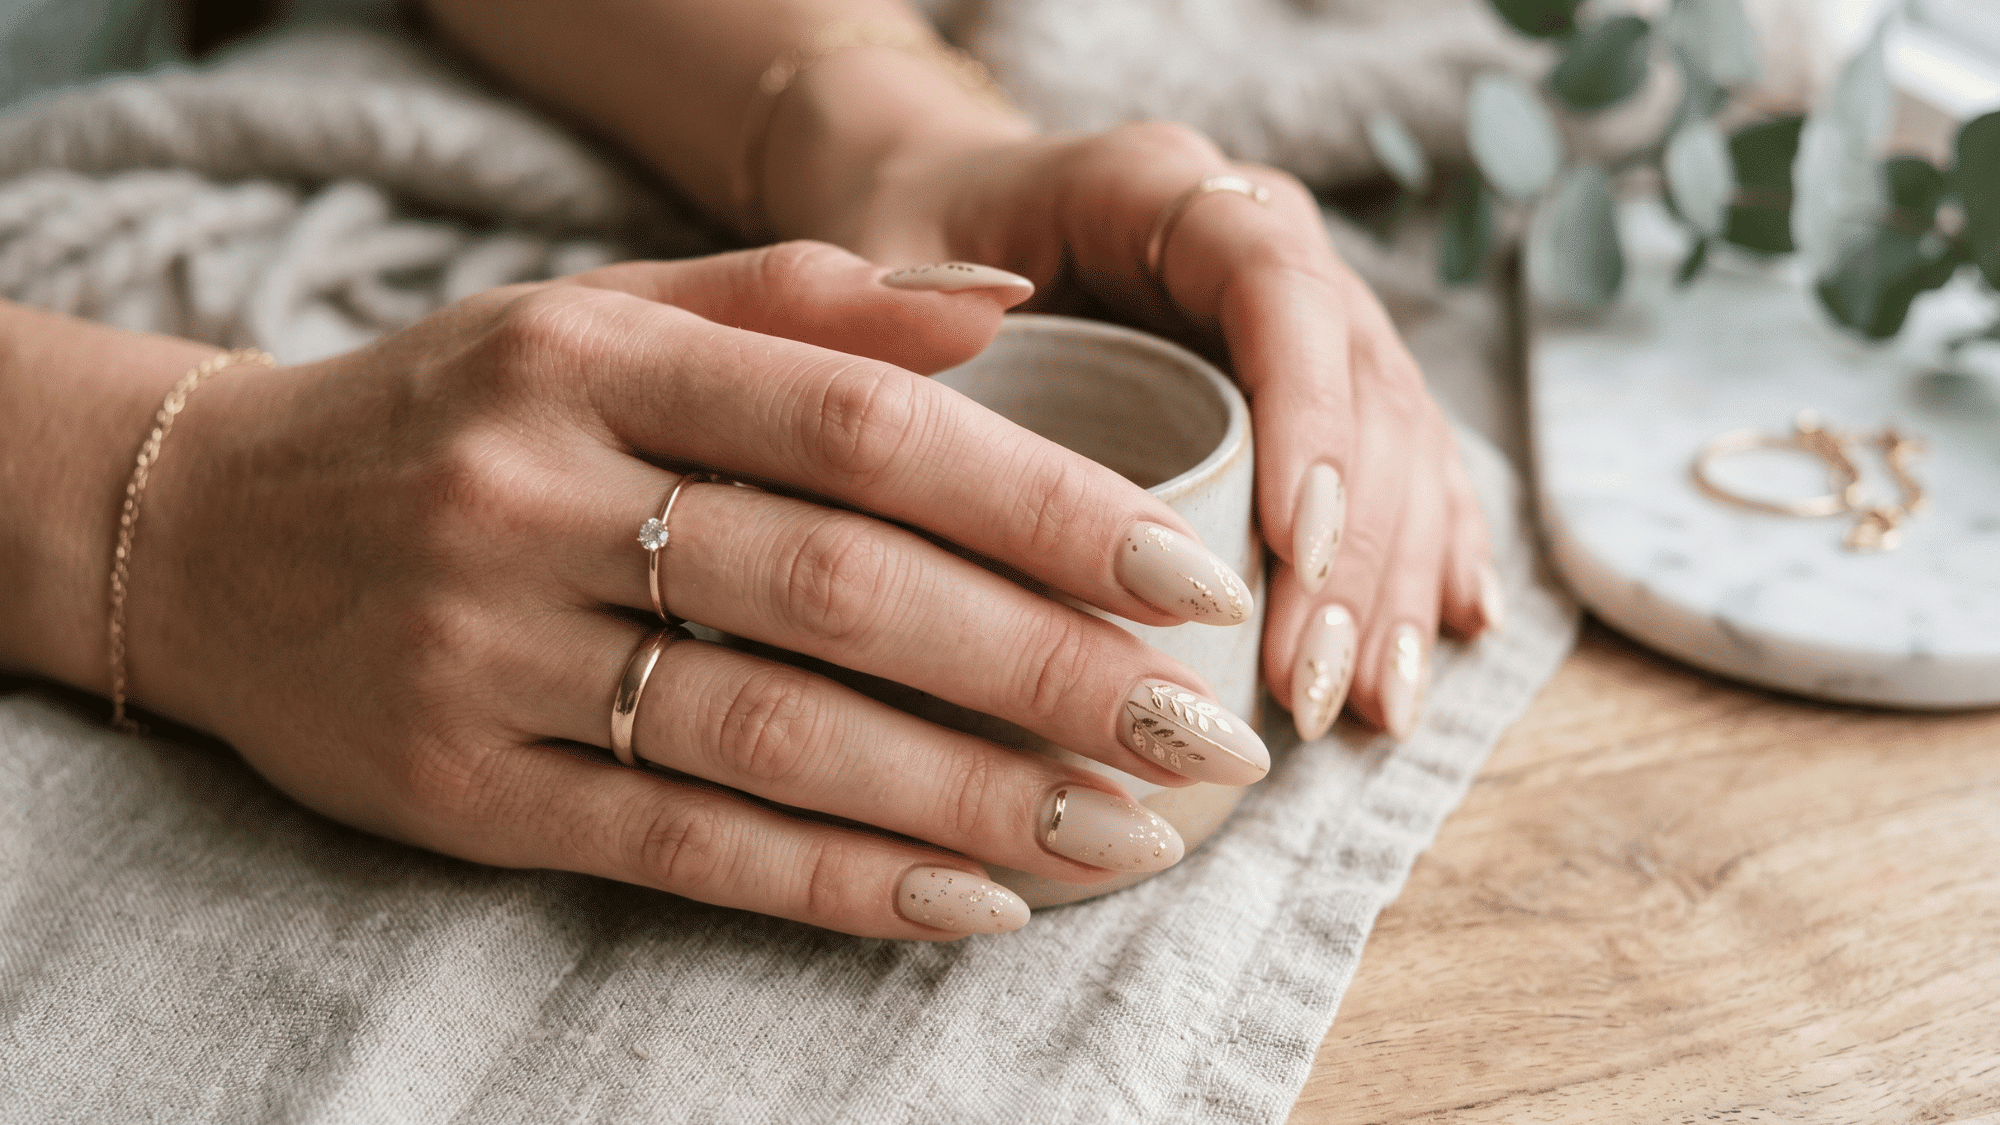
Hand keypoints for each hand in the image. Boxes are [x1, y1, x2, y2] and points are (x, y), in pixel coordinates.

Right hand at [122, 243, 1271, 938]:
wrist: (204, 529)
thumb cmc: (453, 414)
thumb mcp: (600, 317)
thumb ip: (801, 303)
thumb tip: (1013, 308)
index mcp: (593, 358)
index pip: (867, 429)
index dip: (1045, 506)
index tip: (1185, 574)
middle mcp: (538, 496)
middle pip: (845, 588)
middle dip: (1050, 669)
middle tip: (1203, 731)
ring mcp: (488, 652)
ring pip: (776, 734)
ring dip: (975, 794)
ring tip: (1127, 832)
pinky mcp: (458, 790)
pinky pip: (682, 845)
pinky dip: (842, 882)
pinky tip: (975, 901)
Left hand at [840, 122, 1501, 742]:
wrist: (934, 216)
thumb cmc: (901, 248)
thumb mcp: (871, 258)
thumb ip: (885, 293)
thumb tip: (983, 312)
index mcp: (1161, 188)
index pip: (1278, 284)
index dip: (1306, 413)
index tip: (1292, 545)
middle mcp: (1257, 242)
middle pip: (1362, 383)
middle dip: (1354, 545)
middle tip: (1315, 684)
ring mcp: (1300, 318)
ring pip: (1400, 439)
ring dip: (1394, 578)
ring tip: (1375, 707)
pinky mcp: (1312, 390)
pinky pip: (1402, 466)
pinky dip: (1427, 553)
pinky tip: (1457, 635)